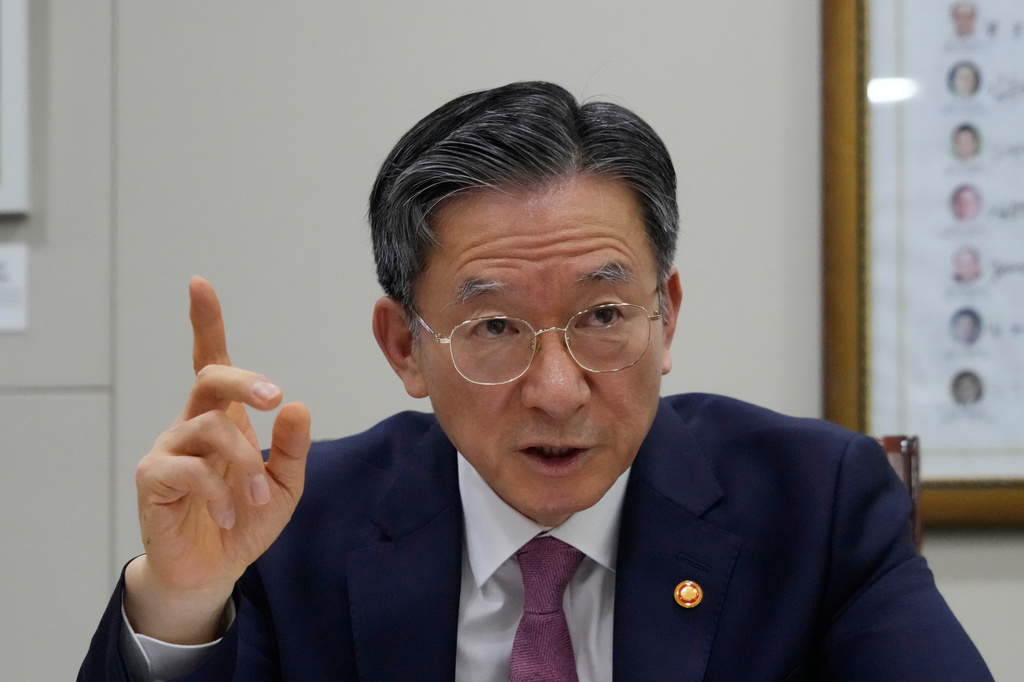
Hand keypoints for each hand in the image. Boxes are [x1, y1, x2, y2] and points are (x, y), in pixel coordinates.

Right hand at [124, 276, 310, 643]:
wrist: (212, 570)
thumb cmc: (244, 519)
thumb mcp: (283, 485)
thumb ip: (291, 448)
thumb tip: (297, 404)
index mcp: (224, 418)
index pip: (211, 361)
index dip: (205, 323)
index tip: (199, 284)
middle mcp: (193, 424)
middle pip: (210, 378)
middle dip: (245, 380)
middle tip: (275, 398)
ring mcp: (170, 448)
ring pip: (209, 428)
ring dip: (243, 463)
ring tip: (256, 496)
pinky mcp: (153, 478)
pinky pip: (187, 469)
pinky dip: (217, 490)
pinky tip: (227, 512)